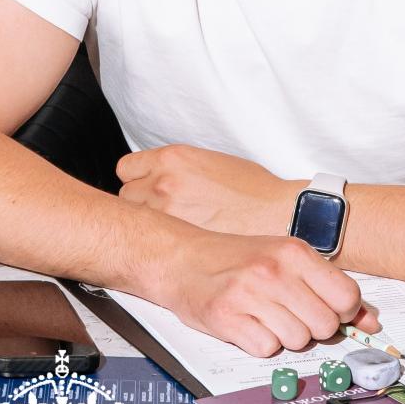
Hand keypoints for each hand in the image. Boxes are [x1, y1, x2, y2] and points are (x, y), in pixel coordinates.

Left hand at [117, 144, 296, 236]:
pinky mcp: (178, 239)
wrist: (279, 214)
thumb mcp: (209, 162)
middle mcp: (163, 183)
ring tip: (174, 229)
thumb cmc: (252, 190)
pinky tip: (179, 243)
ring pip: (137, 221)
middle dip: (141, 203)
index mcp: (172, 159)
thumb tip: (156, 176)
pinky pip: (154, 243)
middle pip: (126, 196)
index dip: (136, 180)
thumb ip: (176, 168)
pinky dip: (163, 244)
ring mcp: (167, 212)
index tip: (144, 188)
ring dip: (150, 225)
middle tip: (165, 211)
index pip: (125, 169)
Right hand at [151, 230, 380, 356]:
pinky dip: (259, 344)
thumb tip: (370, 322)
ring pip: (297, 341)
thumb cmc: (235, 259)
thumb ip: (329, 287)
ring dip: (284, 336)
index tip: (322, 307)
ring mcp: (249, 295)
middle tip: (288, 313)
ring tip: (264, 316)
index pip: (347, 297)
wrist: (181, 259)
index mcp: (294, 251)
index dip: (340, 312)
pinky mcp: (227, 318)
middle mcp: (273, 271)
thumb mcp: (285, 260)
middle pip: (324, 326)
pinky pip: (266, 350)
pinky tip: (247, 324)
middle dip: (311, 328)